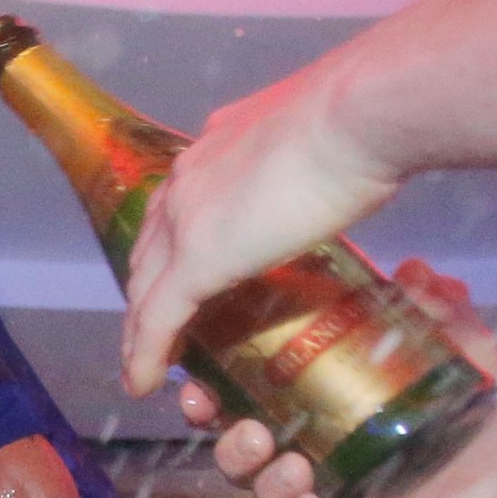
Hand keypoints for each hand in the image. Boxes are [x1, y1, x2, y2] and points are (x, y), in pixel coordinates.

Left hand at [120, 62, 401, 396]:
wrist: (357, 113)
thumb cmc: (358, 120)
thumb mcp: (316, 138)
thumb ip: (302, 161)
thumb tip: (325, 176)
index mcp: (213, 149)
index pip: (175, 207)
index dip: (168, 247)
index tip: (173, 277)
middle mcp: (187, 180)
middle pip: (149, 251)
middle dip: (145, 293)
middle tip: (151, 333)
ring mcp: (185, 221)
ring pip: (144, 288)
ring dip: (138, 331)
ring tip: (143, 366)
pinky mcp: (196, 260)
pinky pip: (157, 319)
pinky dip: (145, 355)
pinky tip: (143, 384)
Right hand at [182, 260, 496, 497]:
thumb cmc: (488, 413)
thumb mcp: (459, 345)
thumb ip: (434, 306)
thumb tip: (413, 268)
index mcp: (322, 411)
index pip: (251, 401)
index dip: (217, 394)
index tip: (202, 380)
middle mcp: (315, 456)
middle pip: (241, 455)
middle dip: (228, 443)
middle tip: (246, 427)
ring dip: (262, 482)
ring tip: (287, 463)